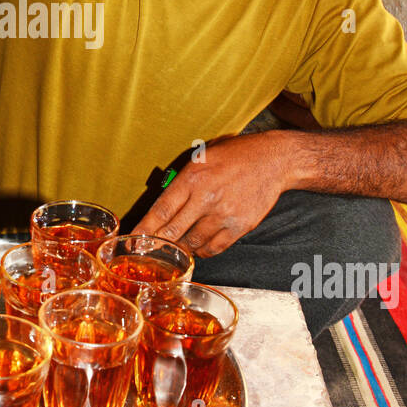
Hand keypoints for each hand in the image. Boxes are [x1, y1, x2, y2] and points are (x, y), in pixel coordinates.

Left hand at [134, 133, 292, 256]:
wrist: (273, 160)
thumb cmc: (234, 155)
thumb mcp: (202, 158)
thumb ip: (181, 180)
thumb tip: (161, 206)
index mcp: (192, 177)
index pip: (161, 210)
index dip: (144, 229)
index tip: (133, 240)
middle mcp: (206, 197)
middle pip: (173, 231)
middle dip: (158, 244)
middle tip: (150, 251)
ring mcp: (224, 214)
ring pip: (193, 243)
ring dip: (183, 247)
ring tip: (178, 244)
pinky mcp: (240, 226)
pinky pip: (214, 248)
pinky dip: (204, 250)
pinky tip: (200, 245)